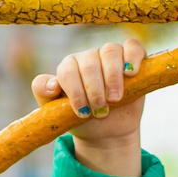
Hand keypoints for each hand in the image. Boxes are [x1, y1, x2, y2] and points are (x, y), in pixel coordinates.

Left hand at [33, 37, 146, 175]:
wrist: (107, 129)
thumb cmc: (81, 119)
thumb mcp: (58, 112)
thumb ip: (44, 94)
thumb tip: (52, 84)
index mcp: (69, 67)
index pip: (68, 70)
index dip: (75, 92)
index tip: (83, 112)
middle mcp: (88, 57)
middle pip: (89, 63)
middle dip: (94, 90)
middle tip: (100, 111)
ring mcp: (110, 56)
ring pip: (110, 51)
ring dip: (112, 77)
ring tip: (114, 99)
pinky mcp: (131, 58)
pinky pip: (132, 47)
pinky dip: (132, 57)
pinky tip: (131, 72)